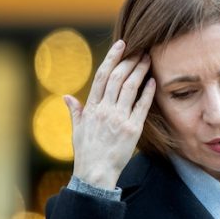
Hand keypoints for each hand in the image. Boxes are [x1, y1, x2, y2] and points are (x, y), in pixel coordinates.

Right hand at [63, 39, 154, 188]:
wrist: (95, 174)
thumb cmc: (86, 152)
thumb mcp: (77, 130)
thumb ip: (75, 111)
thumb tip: (66, 97)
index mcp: (92, 108)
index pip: (102, 76)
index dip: (112, 58)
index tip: (121, 44)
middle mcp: (105, 110)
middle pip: (118, 77)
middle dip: (130, 60)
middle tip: (140, 49)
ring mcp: (119, 118)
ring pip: (130, 87)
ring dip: (140, 70)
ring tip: (148, 59)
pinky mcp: (132, 129)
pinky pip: (142, 106)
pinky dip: (148, 92)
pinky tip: (153, 80)